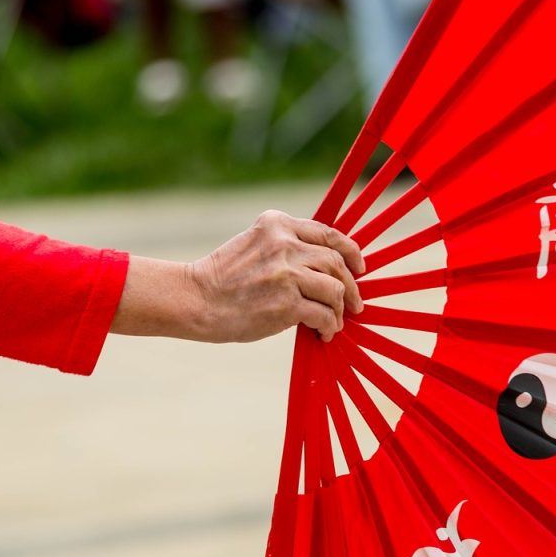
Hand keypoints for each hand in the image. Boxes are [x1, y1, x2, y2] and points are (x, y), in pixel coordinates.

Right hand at [112, 211, 364, 343]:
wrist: (195, 299)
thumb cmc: (225, 278)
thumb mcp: (256, 245)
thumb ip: (288, 247)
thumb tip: (330, 268)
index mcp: (277, 224)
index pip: (329, 234)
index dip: (351, 252)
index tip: (359, 267)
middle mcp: (284, 244)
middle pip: (336, 262)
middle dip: (350, 285)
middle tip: (355, 303)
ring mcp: (286, 273)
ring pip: (334, 289)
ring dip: (340, 309)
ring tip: (334, 321)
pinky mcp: (286, 303)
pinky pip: (324, 314)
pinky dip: (329, 325)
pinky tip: (323, 332)